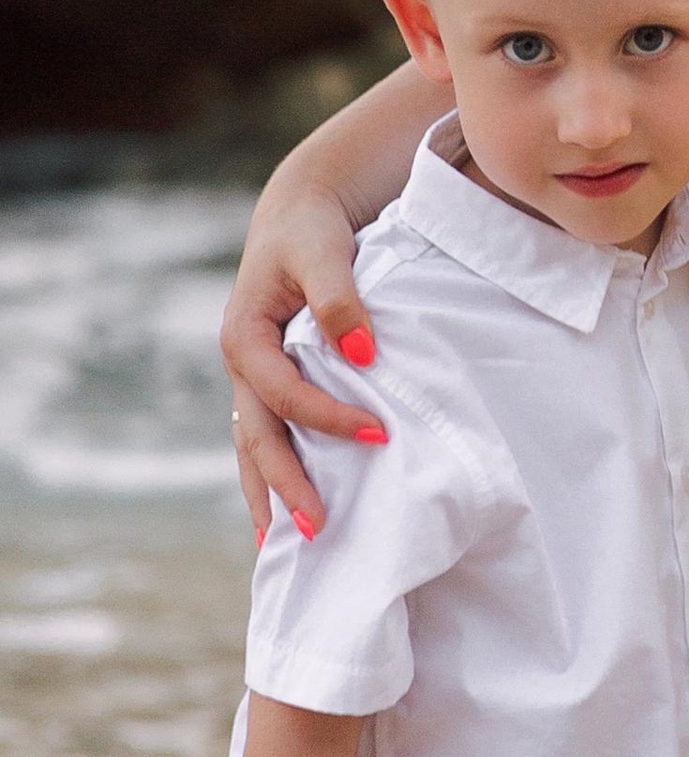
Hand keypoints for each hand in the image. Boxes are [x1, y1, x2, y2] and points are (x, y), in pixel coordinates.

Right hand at [223, 180, 384, 539]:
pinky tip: (283, 508)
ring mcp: (251, 376)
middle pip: (257, 438)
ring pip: (254, 445)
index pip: (285, 394)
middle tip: (319, 530)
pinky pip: (267, 432)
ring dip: (269, 493)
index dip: (328, 418)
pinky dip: (273, 470)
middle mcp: (241, 364)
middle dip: (285, 485)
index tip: (379, 434)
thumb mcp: (324, 253)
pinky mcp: (270, 378)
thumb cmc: (314, 228)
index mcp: (244, 337)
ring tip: (285, 546)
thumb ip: (339, 301)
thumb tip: (362, 356)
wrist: (302, 209)